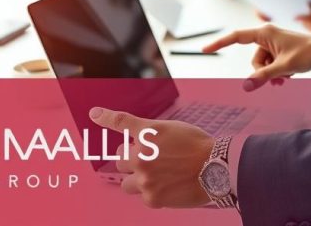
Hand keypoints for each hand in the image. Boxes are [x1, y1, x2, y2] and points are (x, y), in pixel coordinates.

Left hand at [88, 107, 213, 208]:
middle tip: (151, 160)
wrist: (217, 168)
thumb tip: (136, 145)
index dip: (105, 117)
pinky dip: (154, 193)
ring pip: (126, 182)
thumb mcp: (174, 130)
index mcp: (148, 133)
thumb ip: (151, 136)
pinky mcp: (151, 197)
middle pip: (120, 158)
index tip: (94, 113)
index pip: (121, 122)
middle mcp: (141, 154)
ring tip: (157, 177)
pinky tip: (170, 187)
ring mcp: (144, 178)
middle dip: (132, 159)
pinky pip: (143, 196)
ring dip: (137, 179)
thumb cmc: (199, 147)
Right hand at [202, 24, 310, 90]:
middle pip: (253, 59)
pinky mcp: (281, 49)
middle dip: (263, 72)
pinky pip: (271, 64)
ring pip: (263, 65)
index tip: (205, 49)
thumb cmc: (307, 53)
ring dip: (272, 74)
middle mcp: (267, 36)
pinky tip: (289, 76)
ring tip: (287, 77)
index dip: (219, 43)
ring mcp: (274, 43)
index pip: (236, 37)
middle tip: (279, 77)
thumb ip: (263, 77)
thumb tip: (245, 86)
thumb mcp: (284, 68)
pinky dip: (278, 72)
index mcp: (264, 33)